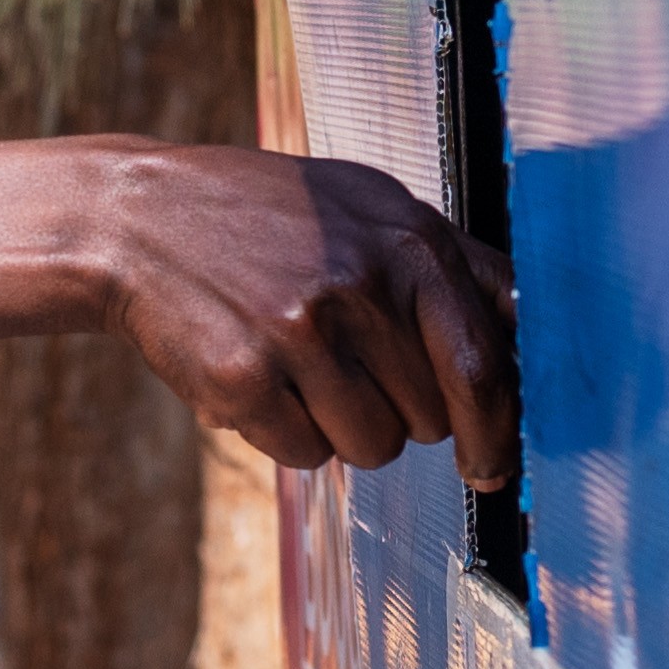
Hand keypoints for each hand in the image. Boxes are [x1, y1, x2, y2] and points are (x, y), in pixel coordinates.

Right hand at [0, 138, 515, 488]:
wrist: (138, 217)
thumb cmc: (268, 216)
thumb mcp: (370, 206)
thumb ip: (452, 265)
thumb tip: (529, 333)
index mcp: (410, 239)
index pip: (488, 363)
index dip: (500, 428)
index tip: (493, 463)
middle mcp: (362, 283)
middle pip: (433, 420)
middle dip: (403, 414)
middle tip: (352, 370)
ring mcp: (301, 334)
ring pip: (374, 448)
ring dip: (346, 430)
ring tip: (303, 368)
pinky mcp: (244, 380)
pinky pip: (307, 456)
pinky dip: (289, 434)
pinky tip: (260, 376)